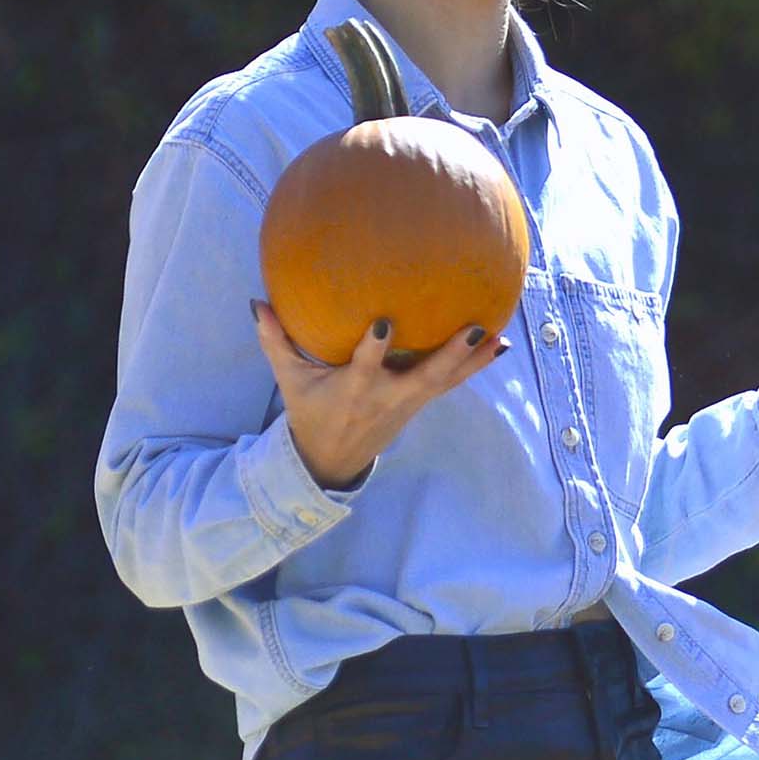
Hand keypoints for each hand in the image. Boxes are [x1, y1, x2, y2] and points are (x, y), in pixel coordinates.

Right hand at [255, 302, 505, 491]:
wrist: (333, 458)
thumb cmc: (310, 411)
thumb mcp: (289, 380)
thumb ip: (275, 341)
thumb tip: (256, 302)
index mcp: (354, 389)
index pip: (365, 367)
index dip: (374, 348)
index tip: (384, 322)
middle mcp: (387, 396)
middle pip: (425, 377)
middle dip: (451, 354)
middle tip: (476, 328)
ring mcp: (408, 402)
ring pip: (447, 381)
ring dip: (474, 360)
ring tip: (502, 336)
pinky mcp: (420, 403)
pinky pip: (452, 383)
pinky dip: (475, 367)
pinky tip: (499, 347)